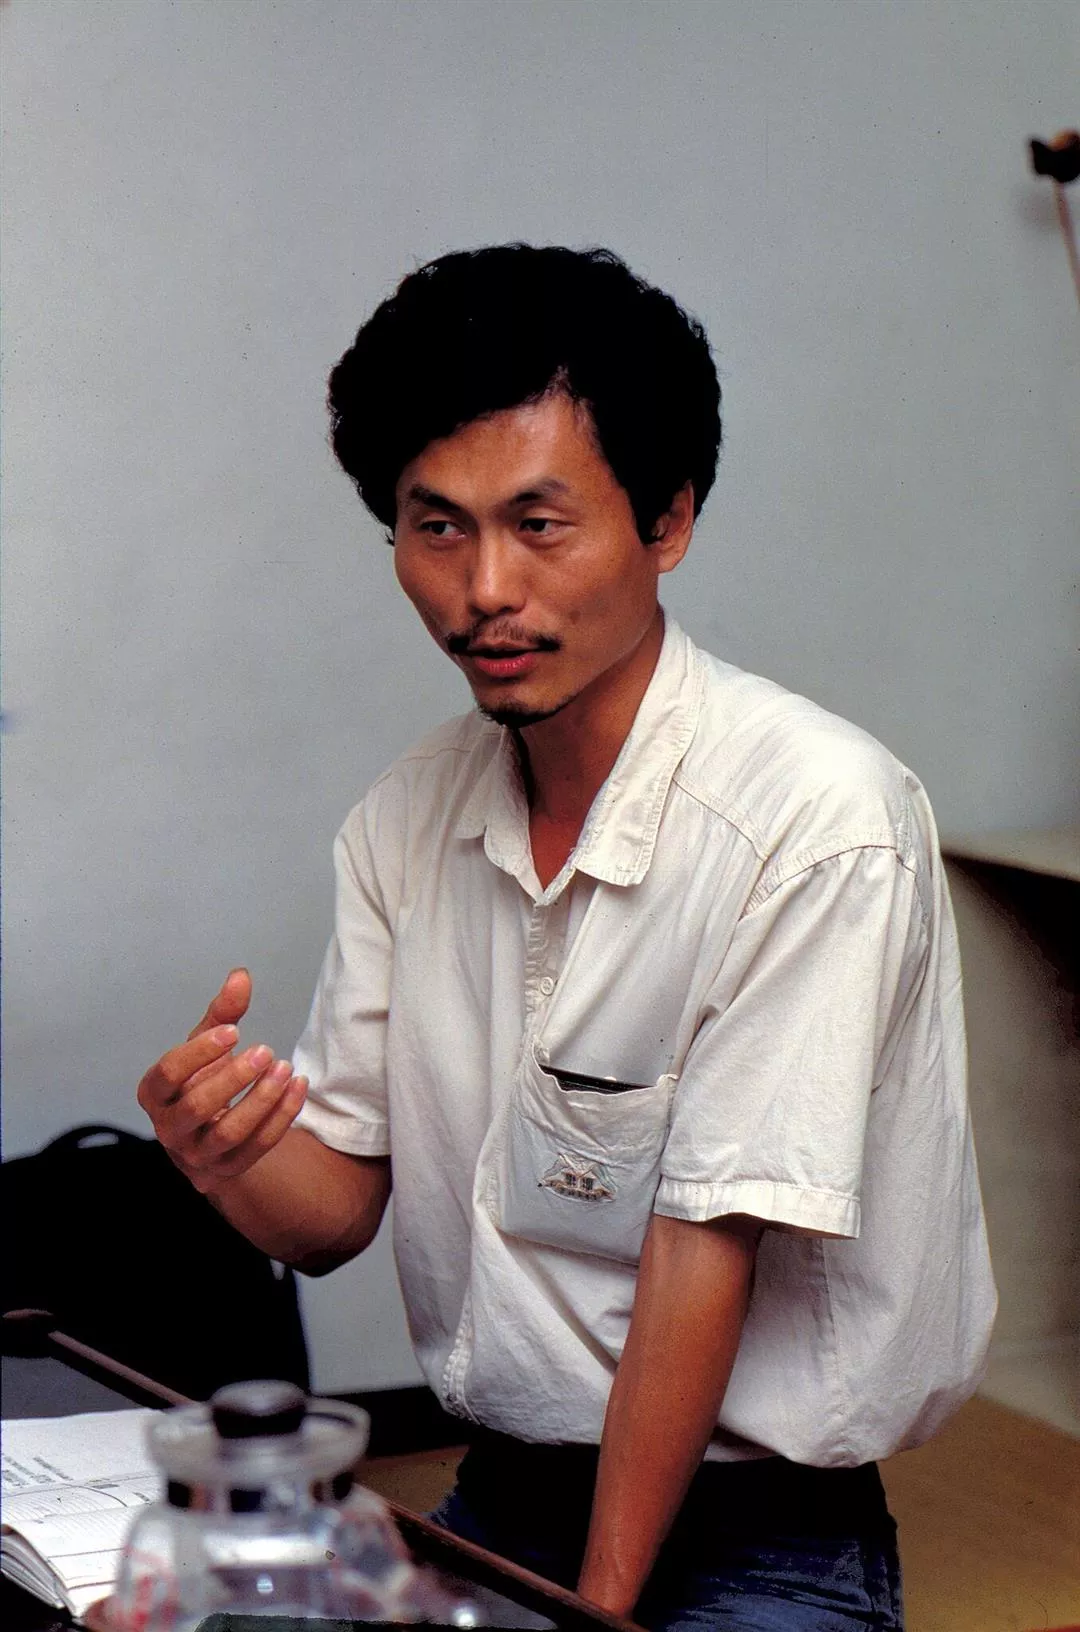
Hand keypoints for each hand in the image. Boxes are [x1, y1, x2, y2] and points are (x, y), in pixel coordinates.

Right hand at [137, 968, 306, 1192]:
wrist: (207, 1132)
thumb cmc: (202, 1079)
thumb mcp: (206, 1046)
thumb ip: (222, 1013)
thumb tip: (241, 975)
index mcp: (154, 1094)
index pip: (168, 1074)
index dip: (199, 1052)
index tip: (234, 1030)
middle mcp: (169, 1129)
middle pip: (197, 1106)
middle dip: (233, 1078)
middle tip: (265, 1050)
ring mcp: (198, 1154)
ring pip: (228, 1133)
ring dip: (261, 1100)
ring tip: (286, 1067)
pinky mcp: (228, 1169)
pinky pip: (258, 1147)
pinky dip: (282, 1116)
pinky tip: (299, 1085)